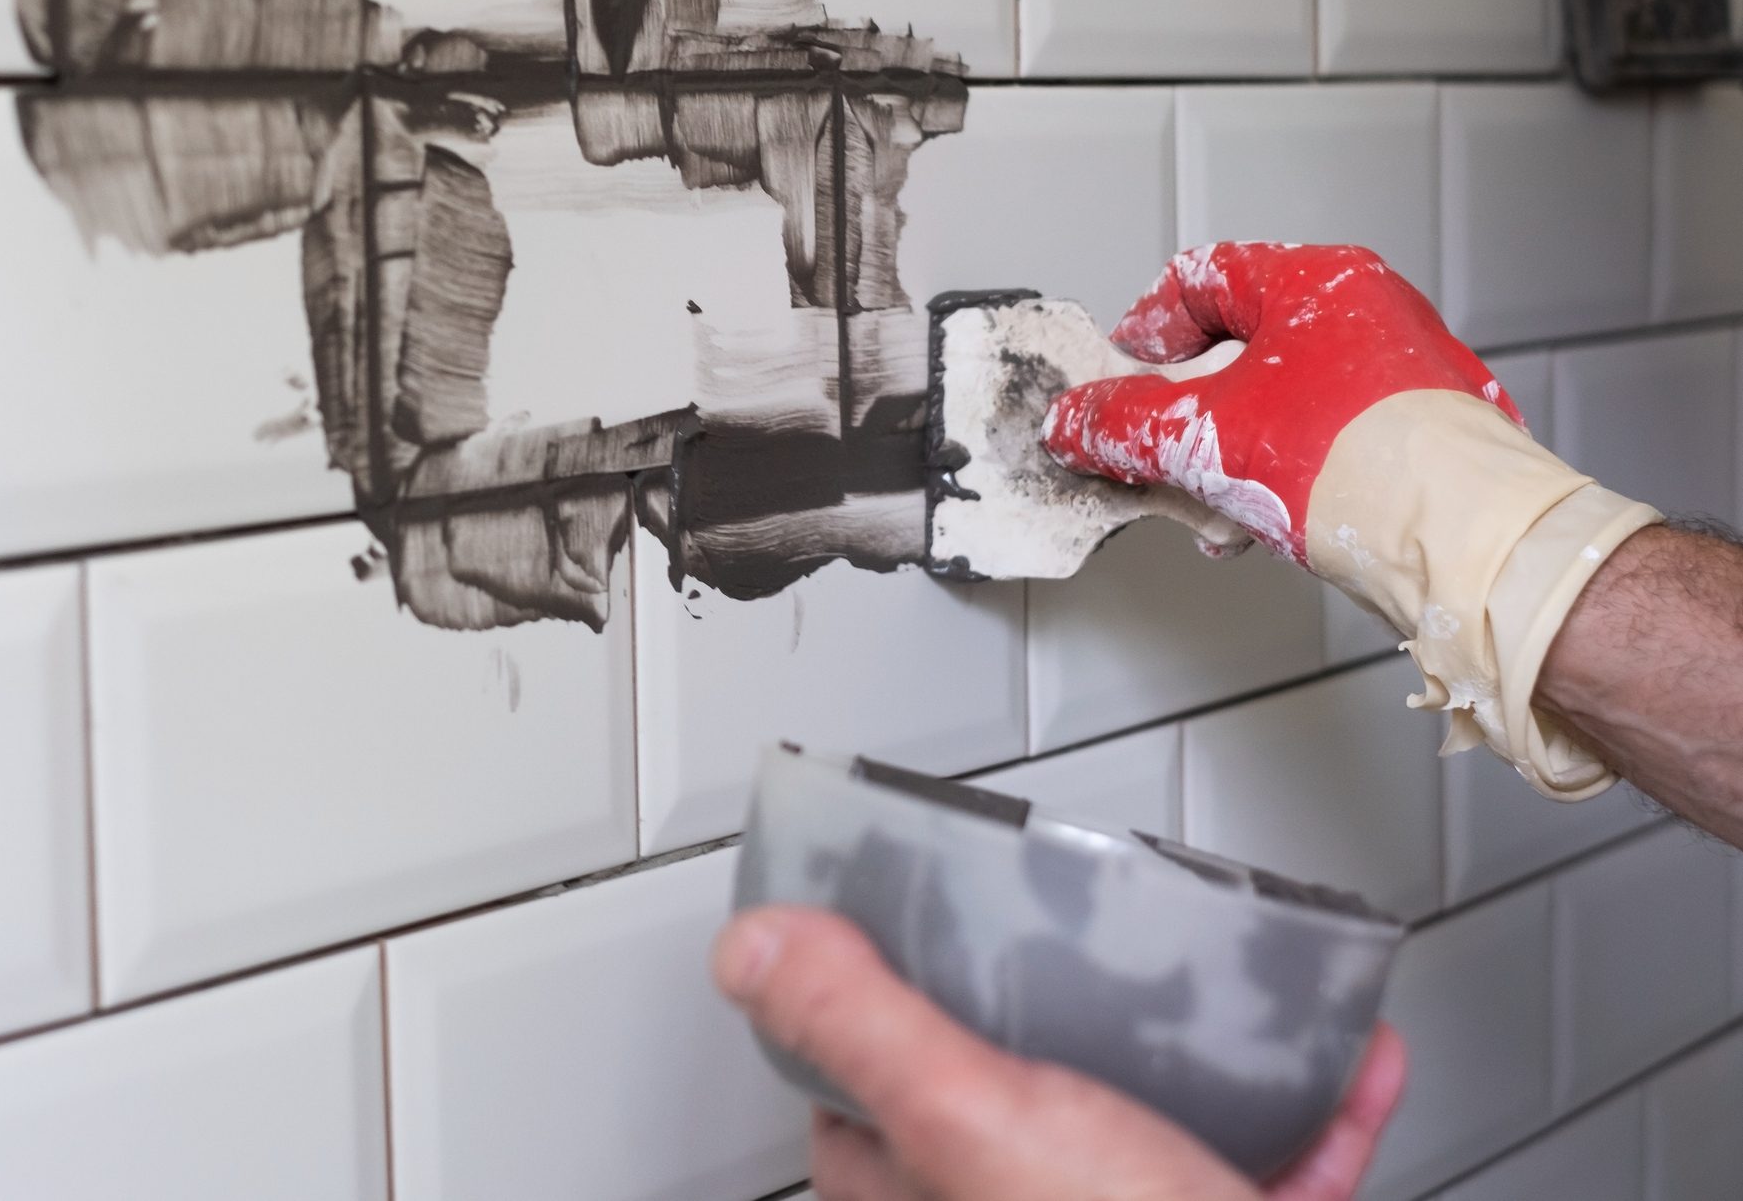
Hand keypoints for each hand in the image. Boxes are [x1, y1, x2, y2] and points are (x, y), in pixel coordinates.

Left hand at [713, 905, 1405, 1200]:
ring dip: (1204, 1054)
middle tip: (1085, 942)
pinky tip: (1350, 1057)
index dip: (877, 1008)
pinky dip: (1316, 1109)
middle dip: (1060, 1018)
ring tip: (1221, 987)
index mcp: (928, 1197)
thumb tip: (751, 951)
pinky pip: (1271, 1165)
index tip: (909, 928)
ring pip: (1150, 1131)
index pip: (860, 1099)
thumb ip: (862, 1029)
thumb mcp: (970, 1118)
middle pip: (1013, 1103)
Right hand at [1039, 241, 1515, 561]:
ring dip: (1228, 449)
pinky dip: (1278, 475)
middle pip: (1240, 341)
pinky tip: (1259, 525)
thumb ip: (1125, 424)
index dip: (1145, 324)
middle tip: (1154, 442)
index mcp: (1320, 281)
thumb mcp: (1206, 438)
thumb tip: (1078, 421)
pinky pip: (1321, 441)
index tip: (1119, 373)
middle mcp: (1369, 313)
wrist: (1466, 542)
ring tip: (1207, 499)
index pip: (1203, 274)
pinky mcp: (1416, 434)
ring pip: (1280, 397)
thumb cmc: (1367, 465)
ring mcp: (1398, 373)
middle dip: (1186, 405)